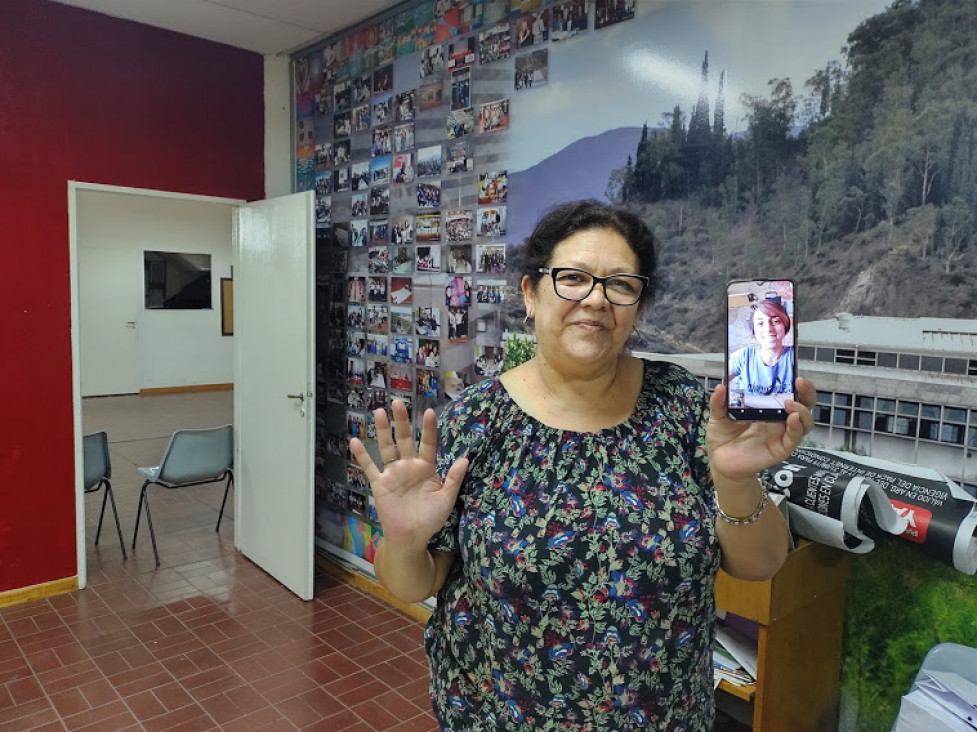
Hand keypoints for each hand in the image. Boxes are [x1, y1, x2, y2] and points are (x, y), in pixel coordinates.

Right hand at [349, 399, 467, 548]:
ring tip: (378, 412)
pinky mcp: (380, 484)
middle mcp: (408, 466)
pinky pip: (369, 467)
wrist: (411, 537)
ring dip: (382, 431)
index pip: (428, 444)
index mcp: (426, 468)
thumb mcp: (446, 500)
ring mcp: (393, 474)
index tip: (429, 412)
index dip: (428, 429)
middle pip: (404, 439)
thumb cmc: (431, 520)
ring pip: (387, 448)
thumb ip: (454, 479)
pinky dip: (362, 455)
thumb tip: (465, 458)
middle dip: (402, 422)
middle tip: (398, 403)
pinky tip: (355, 441)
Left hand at [706, 378, 815, 482]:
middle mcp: (779, 419)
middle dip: (807, 392)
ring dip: (802, 410)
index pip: (788, 392)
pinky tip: (792, 419)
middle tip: (799, 382)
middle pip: (803, 404)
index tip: (791, 372)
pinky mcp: (781, 448)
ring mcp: (781, 434)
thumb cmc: (723, 436)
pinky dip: (796, 427)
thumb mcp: (718, 416)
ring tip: (790, 403)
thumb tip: (721, 386)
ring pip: (804, 421)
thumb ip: (719, 402)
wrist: (720, 460)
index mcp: (767, 407)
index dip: (794, 382)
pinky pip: (794, 438)